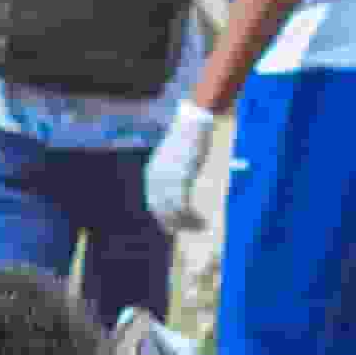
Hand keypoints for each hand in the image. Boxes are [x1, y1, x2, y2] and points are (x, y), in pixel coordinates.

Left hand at [145, 94, 225, 233]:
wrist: (191, 124)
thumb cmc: (186, 138)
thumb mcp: (175, 158)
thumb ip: (174, 173)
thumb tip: (181, 187)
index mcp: (152, 175)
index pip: (153, 204)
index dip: (164, 219)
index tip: (174, 228)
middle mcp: (156, 180)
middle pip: (162, 211)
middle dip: (175, 224)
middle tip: (191, 230)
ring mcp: (167, 180)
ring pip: (173, 212)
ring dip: (187, 224)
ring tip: (200, 227)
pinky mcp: (180, 179)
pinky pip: (183, 207)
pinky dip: (192, 218)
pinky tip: (203, 222)